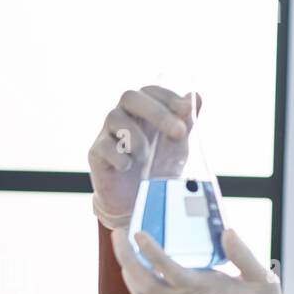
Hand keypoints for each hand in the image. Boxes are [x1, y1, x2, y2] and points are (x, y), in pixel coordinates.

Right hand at [88, 86, 195, 229]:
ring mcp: (107, 134)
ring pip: (115, 118)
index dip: (168, 97)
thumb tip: (196, 96)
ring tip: (147, 158)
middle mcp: (123, 117)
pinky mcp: (97, 154)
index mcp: (143, 112)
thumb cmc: (157, 168)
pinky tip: (129, 167)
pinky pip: (104, 145)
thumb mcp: (177, 146)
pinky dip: (120, 156)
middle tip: (180, 132)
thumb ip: (186, 122)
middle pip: (130, 97)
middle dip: (157, 112)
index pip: (150, 91)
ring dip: (138, 138)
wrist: (138, 202)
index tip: (187, 109)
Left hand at [110, 227, 293, 293]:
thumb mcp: (265, 282)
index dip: (148, 249)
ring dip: (129, 272)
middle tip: (119, 234)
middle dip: (126, 256)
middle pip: (141, 280)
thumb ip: (244, 255)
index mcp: (203, 291)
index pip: (165, 267)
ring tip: (126, 250)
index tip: (138, 232)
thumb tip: (226, 231)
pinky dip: (136, 290)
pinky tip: (137, 277)